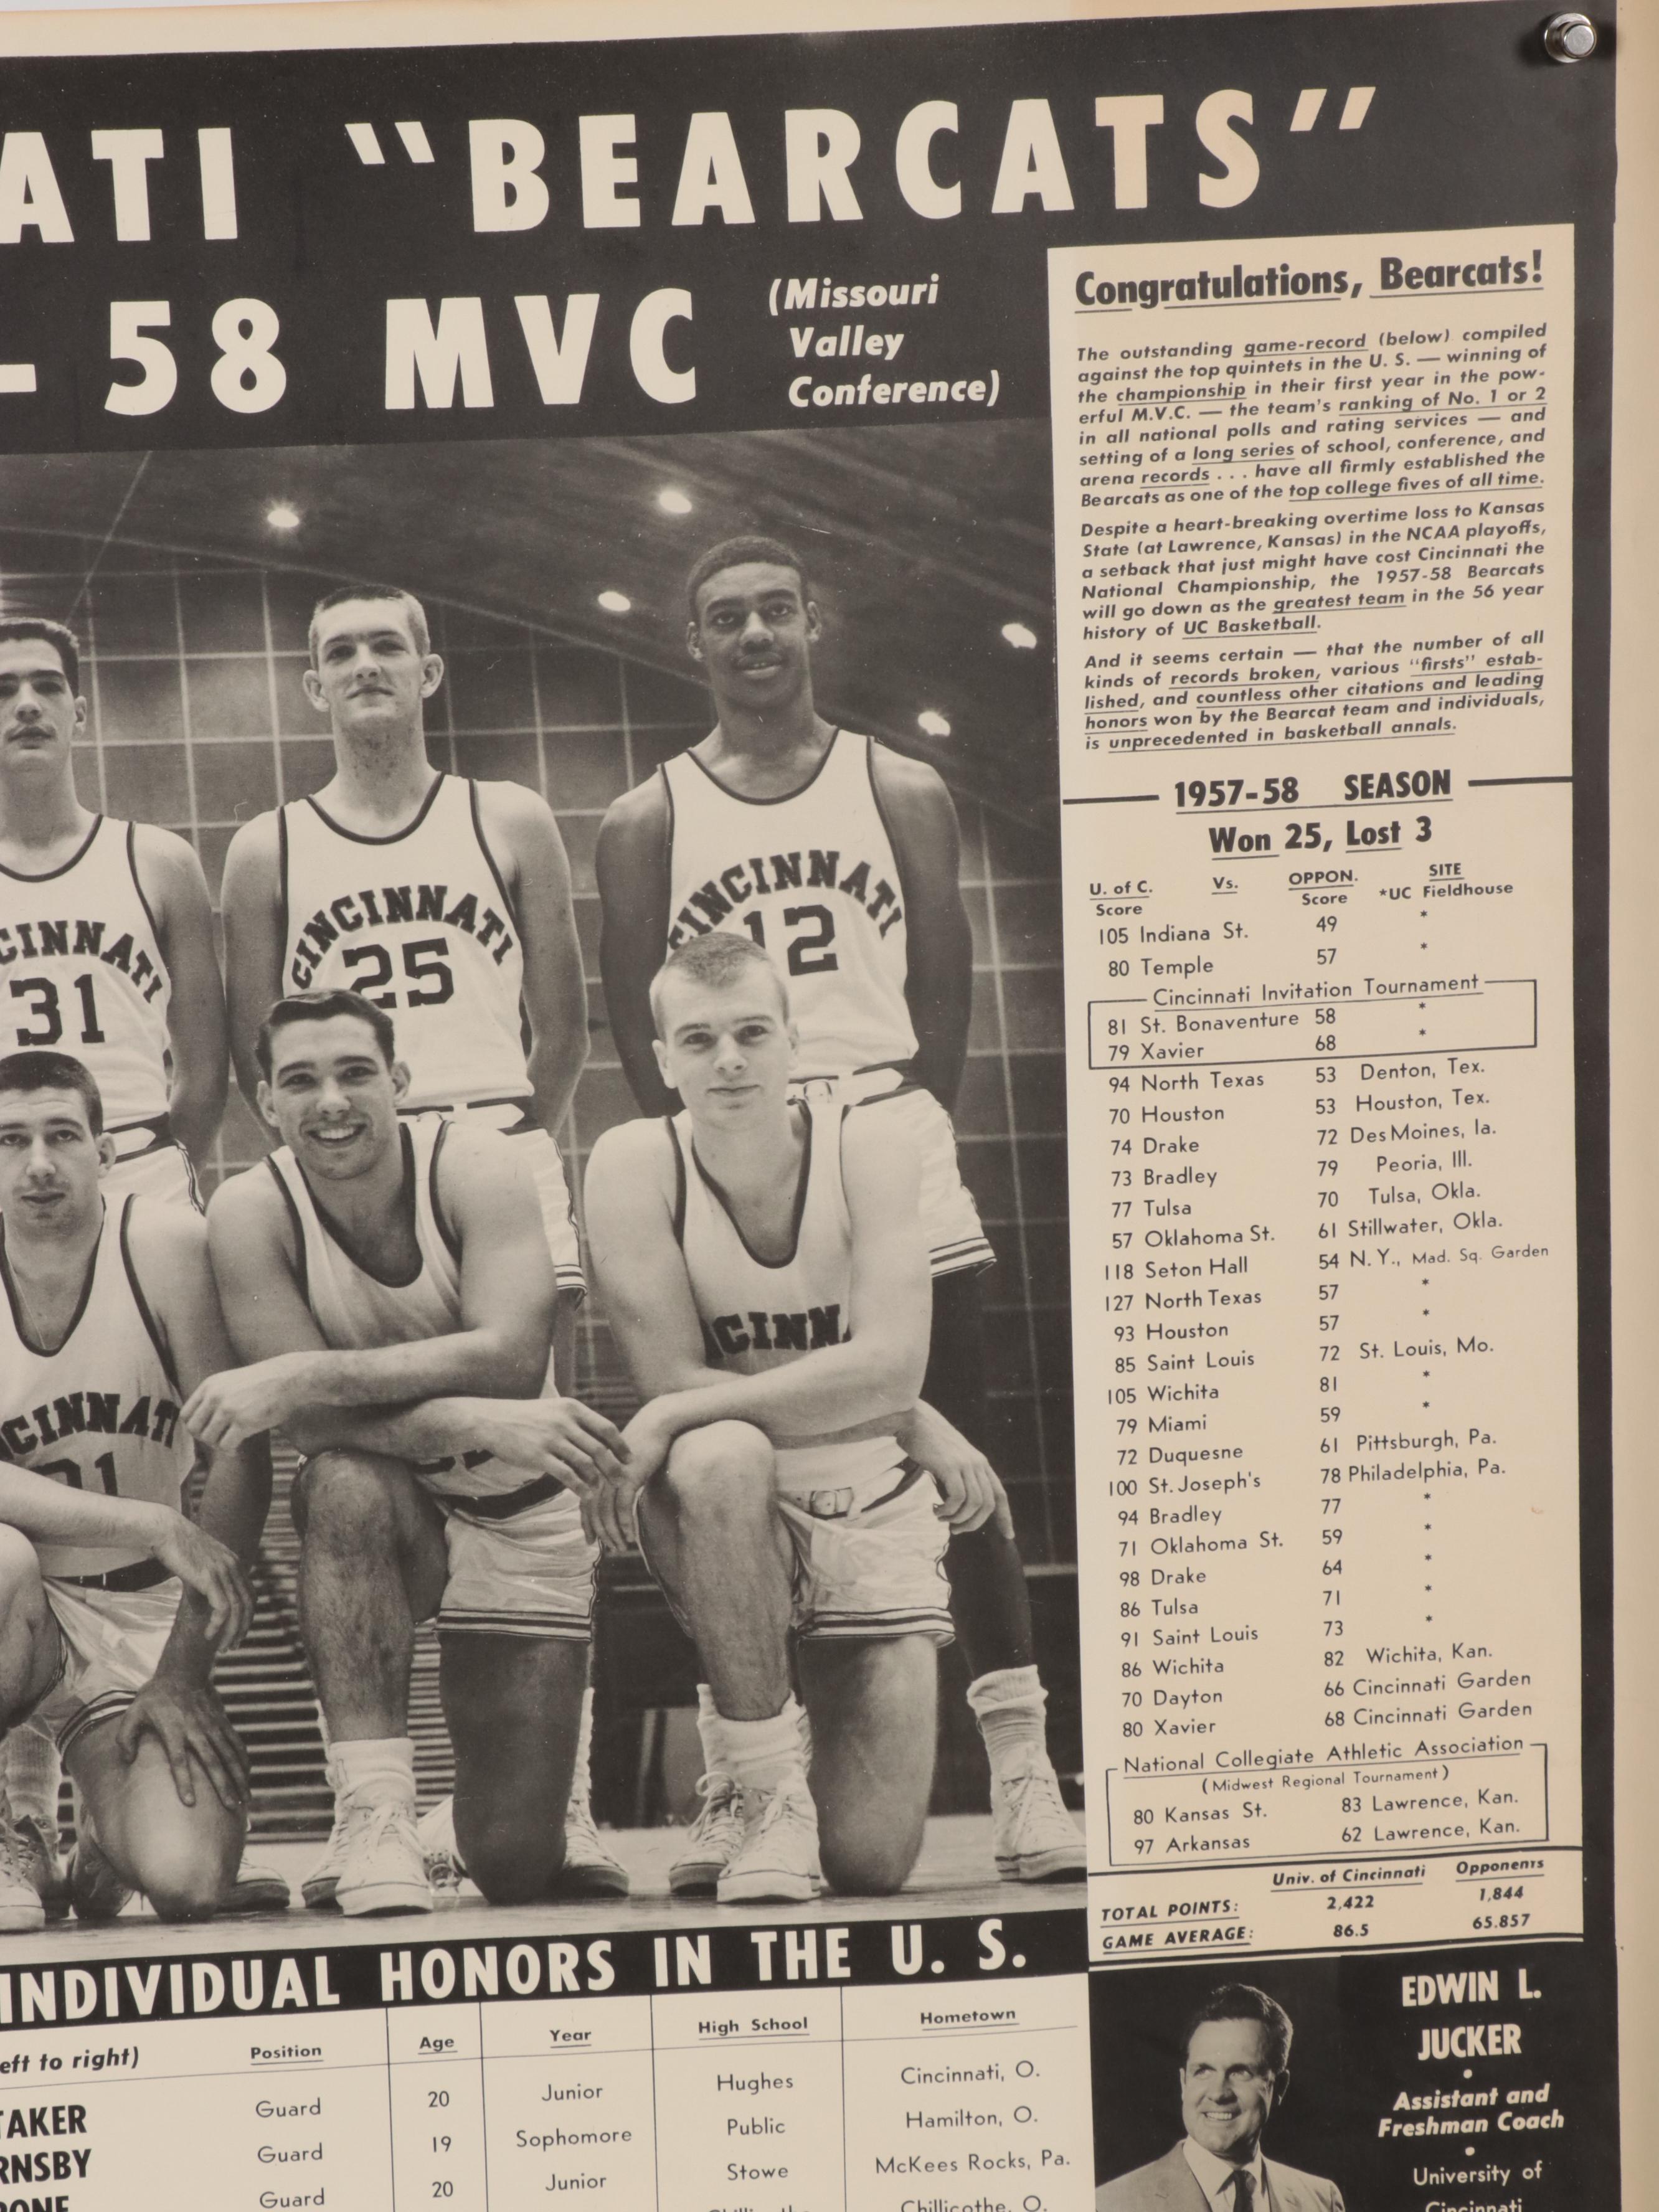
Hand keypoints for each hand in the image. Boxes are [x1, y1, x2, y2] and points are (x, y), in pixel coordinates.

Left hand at [117, 1675, 248, 1811]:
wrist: (183, 1671)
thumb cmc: (154, 1697)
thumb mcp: (132, 1713)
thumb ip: (125, 1737)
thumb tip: (127, 1761)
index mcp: (173, 1731)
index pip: (179, 1761)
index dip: (184, 1781)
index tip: (190, 1802)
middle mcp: (196, 1731)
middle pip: (212, 1762)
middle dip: (222, 1785)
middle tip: (230, 1807)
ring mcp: (212, 1727)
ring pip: (228, 1755)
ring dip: (238, 1776)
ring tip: (244, 1798)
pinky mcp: (222, 1722)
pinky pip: (235, 1743)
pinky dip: (243, 1759)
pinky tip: (248, 1775)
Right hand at [139, 1508, 253, 1650]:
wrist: (165, 1529)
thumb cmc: (176, 1546)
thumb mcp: (198, 1564)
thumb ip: (206, 1582)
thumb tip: (205, 1605)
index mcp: (234, 1562)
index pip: (250, 1594)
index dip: (247, 1616)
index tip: (237, 1632)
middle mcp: (233, 1566)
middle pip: (249, 1604)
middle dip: (243, 1628)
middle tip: (232, 1646)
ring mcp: (223, 1571)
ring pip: (238, 1610)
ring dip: (232, 1632)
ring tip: (222, 1647)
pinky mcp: (210, 1578)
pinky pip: (223, 1608)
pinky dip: (218, 1625)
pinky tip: (209, 1634)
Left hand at [183, 1352, 317, 1447]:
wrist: (289, 1378)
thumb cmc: (264, 1381)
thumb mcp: (232, 1381)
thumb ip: (215, 1396)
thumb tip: (202, 1423)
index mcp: (210, 1385)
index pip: (186, 1414)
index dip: (195, 1427)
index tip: (208, 1431)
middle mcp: (215, 1396)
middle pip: (194, 1429)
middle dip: (205, 1438)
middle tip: (219, 1439)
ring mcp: (228, 1409)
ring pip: (208, 1439)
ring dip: (218, 1445)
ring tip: (230, 1443)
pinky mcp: (243, 1422)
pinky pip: (225, 1445)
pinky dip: (229, 1451)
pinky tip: (237, 1448)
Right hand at [467, 1397, 628, 1490]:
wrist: (492, 1420)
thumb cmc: (525, 1417)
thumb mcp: (553, 1409)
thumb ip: (575, 1420)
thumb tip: (599, 1437)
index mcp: (572, 1408)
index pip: (606, 1428)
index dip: (621, 1445)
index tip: (629, 1458)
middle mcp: (564, 1422)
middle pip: (599, 1448)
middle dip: (614, 1466)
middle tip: (623, 1480)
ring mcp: (551, 1438)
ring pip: (585, 1462)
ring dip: (598, 1479)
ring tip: (605, 1489)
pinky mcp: (538, 1456)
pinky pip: (566, 1474)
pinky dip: (580, 1486)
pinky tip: (586, 1495)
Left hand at [578, 1406, 672, 1554]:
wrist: (655, 1425)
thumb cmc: (640, 1444)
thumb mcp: (621, 1464)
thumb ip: (613, 1481)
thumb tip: (612, 1502)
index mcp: (594, 1471)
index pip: (585, 1503)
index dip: (587, 1524)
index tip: (590, 1541)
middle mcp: (599, 1475)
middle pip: (593, 1511)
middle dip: (600, 1533)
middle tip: (608, 1549)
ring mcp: (612, 1476)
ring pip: (606, 1513)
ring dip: (613, 1533)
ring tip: (620, 1547)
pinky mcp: (629, 1476)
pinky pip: (623, 1506)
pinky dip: (625, 1524)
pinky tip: (630, 1536)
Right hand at [903, 1402, 1014, 1536]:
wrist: (914, 1421)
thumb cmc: (928, 1442)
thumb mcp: (952, 1459)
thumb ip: (961, 1476)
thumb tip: (960, 1505)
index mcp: (980, 1463)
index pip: (999, 1494)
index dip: (1005, 1516)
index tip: (1008, 1535)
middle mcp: (977, 1464)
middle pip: (987, 1504)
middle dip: (974, 1524)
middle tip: (956, 1529)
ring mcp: (965, 1464)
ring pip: (974, 1504)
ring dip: (958, 1519)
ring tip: (942, 1519)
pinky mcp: (950, 1466)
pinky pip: (957, 1498)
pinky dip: (947, 1510)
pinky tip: (936, 1510)